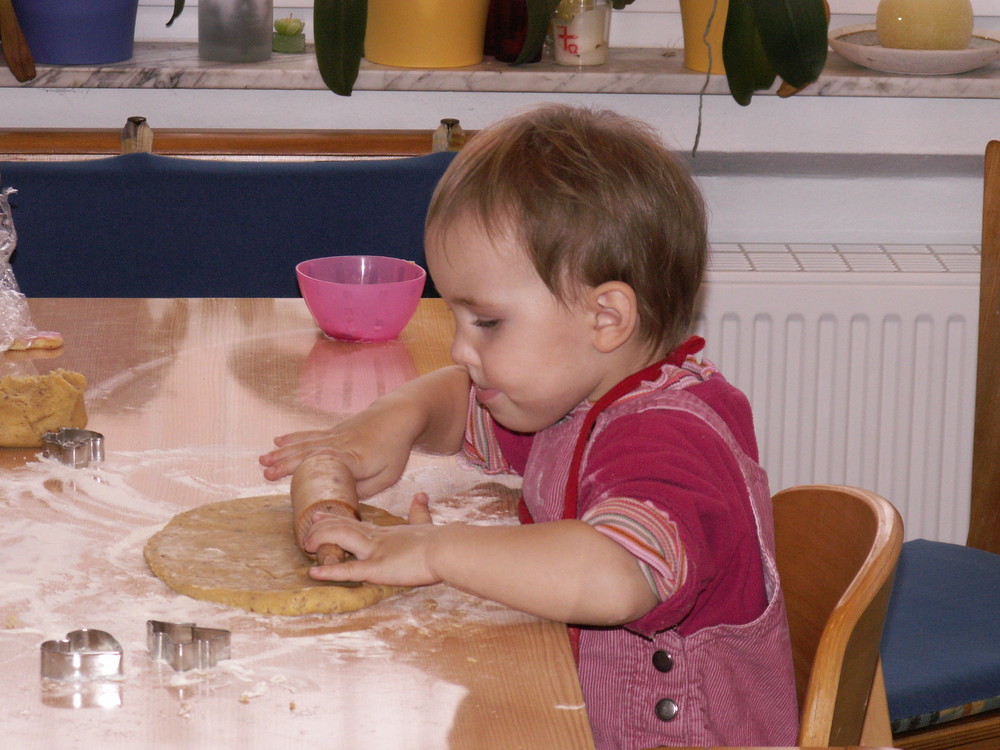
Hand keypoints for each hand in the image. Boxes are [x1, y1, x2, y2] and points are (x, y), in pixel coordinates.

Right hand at [259, 403, 414, 496]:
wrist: (397, 417)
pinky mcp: (333, 431)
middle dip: (286, 464)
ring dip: (283, 452)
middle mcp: (341, 445)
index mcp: (356, 459)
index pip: (329, 467)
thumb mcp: (387, 476)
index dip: (308, 472)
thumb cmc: (394, 450)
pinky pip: (310, 434)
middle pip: (310, 455)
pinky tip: (277, 441)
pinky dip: (293, 437)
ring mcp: (335, 435)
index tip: (293, 481)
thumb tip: (339, 498)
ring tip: (263, 461)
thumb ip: (363, 489)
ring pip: (305, 444)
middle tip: (266, 473)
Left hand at [303, 493, 441, 586]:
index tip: (318, 515)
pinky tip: (314, 572)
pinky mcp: (377, 568)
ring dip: (321, 540)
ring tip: (306, 544)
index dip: (335, 519)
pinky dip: (330, 571)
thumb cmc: (439, 540)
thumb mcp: (426, 523)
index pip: (356, 523)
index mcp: (386, 532)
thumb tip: (421, 495)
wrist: (447, 549)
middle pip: (342, 526)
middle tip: (306, 528)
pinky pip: (349, 569)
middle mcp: (376, 538)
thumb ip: (420, 511)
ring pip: (340, 537)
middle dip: (322, 526)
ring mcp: (375, 551)